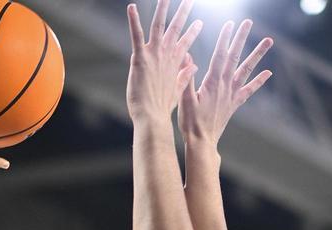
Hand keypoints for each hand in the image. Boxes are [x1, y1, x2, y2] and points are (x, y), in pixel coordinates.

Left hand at [126, 0, 202, 123]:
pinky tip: (132, 7)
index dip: (192, 32)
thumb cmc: (161, 108)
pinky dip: (134, 21)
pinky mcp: (140, 57)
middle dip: (183, 12)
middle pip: (176, 28)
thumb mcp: (176, 90)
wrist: (151, 117)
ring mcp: (154, 55)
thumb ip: (184, 75)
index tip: (200, 23)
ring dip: (163, 9)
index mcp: (174, 64)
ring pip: (159, 25)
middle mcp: (166, 55)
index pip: (185, 43)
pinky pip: (136, 35)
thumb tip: (193, 65)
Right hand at [177, 19, 272, 146]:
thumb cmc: (190, 122)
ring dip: (257, 54)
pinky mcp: (234, 103)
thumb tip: (187, 58)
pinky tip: (268, 72)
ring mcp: (232, 94)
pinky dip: (259, 81)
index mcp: (212, 82)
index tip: (229, 23)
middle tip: (248, 22)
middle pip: (235, 57)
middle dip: (241, 38)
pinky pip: (249, 90)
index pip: (220, 55)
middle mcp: (225, 86)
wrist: (202, 142)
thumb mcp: (184, 99)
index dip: (225, 38)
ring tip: (268, 40)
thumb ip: (186, 78)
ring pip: (246, 70)